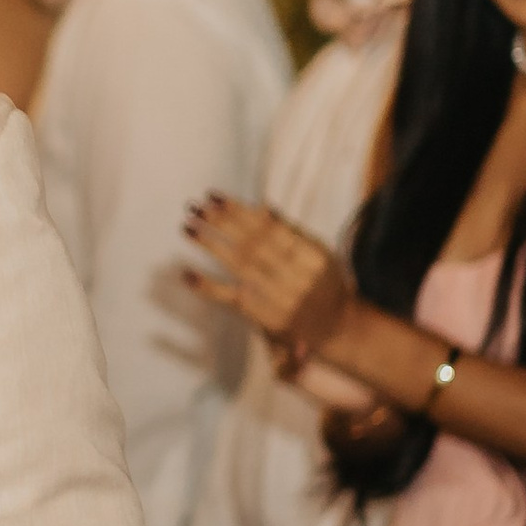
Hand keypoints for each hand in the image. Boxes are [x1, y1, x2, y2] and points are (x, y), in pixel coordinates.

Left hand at [183, 195, 353, 371]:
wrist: (339, 329)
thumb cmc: (323, 283)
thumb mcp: (320, 253)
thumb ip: (292, 232)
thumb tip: (261, 207)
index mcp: (313, 256)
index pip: (270, 228)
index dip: (239, 211)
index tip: (214, 196)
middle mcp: (299, 278)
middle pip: (252, 244)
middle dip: (220, 222)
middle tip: (194, 206)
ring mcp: (282, 299)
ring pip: (240, 266)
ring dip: (210, 245)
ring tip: (187, 226)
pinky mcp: (266, 318)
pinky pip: (232, 301)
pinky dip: (208, 288)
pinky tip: (186, 274)